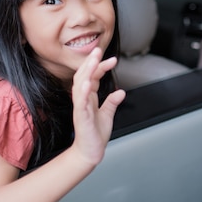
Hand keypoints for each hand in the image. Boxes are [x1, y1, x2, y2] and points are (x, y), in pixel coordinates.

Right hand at [70, 47, 125, 165]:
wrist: (90, 151)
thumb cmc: (96, 134)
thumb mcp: (107, 115)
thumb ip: (112, 102)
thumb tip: (121, 91)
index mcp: (88, 98)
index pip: (92, 77)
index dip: (101, 66)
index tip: (112, 59)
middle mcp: (83, 100)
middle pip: (84, 76)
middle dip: (91, 62)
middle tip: (98, 50)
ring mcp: (80, 107)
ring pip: (80, 85)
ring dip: (87, 71)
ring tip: (94, 60)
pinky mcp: (81, 116)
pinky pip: (80, 102)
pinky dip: (83, 91)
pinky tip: (88, 82)